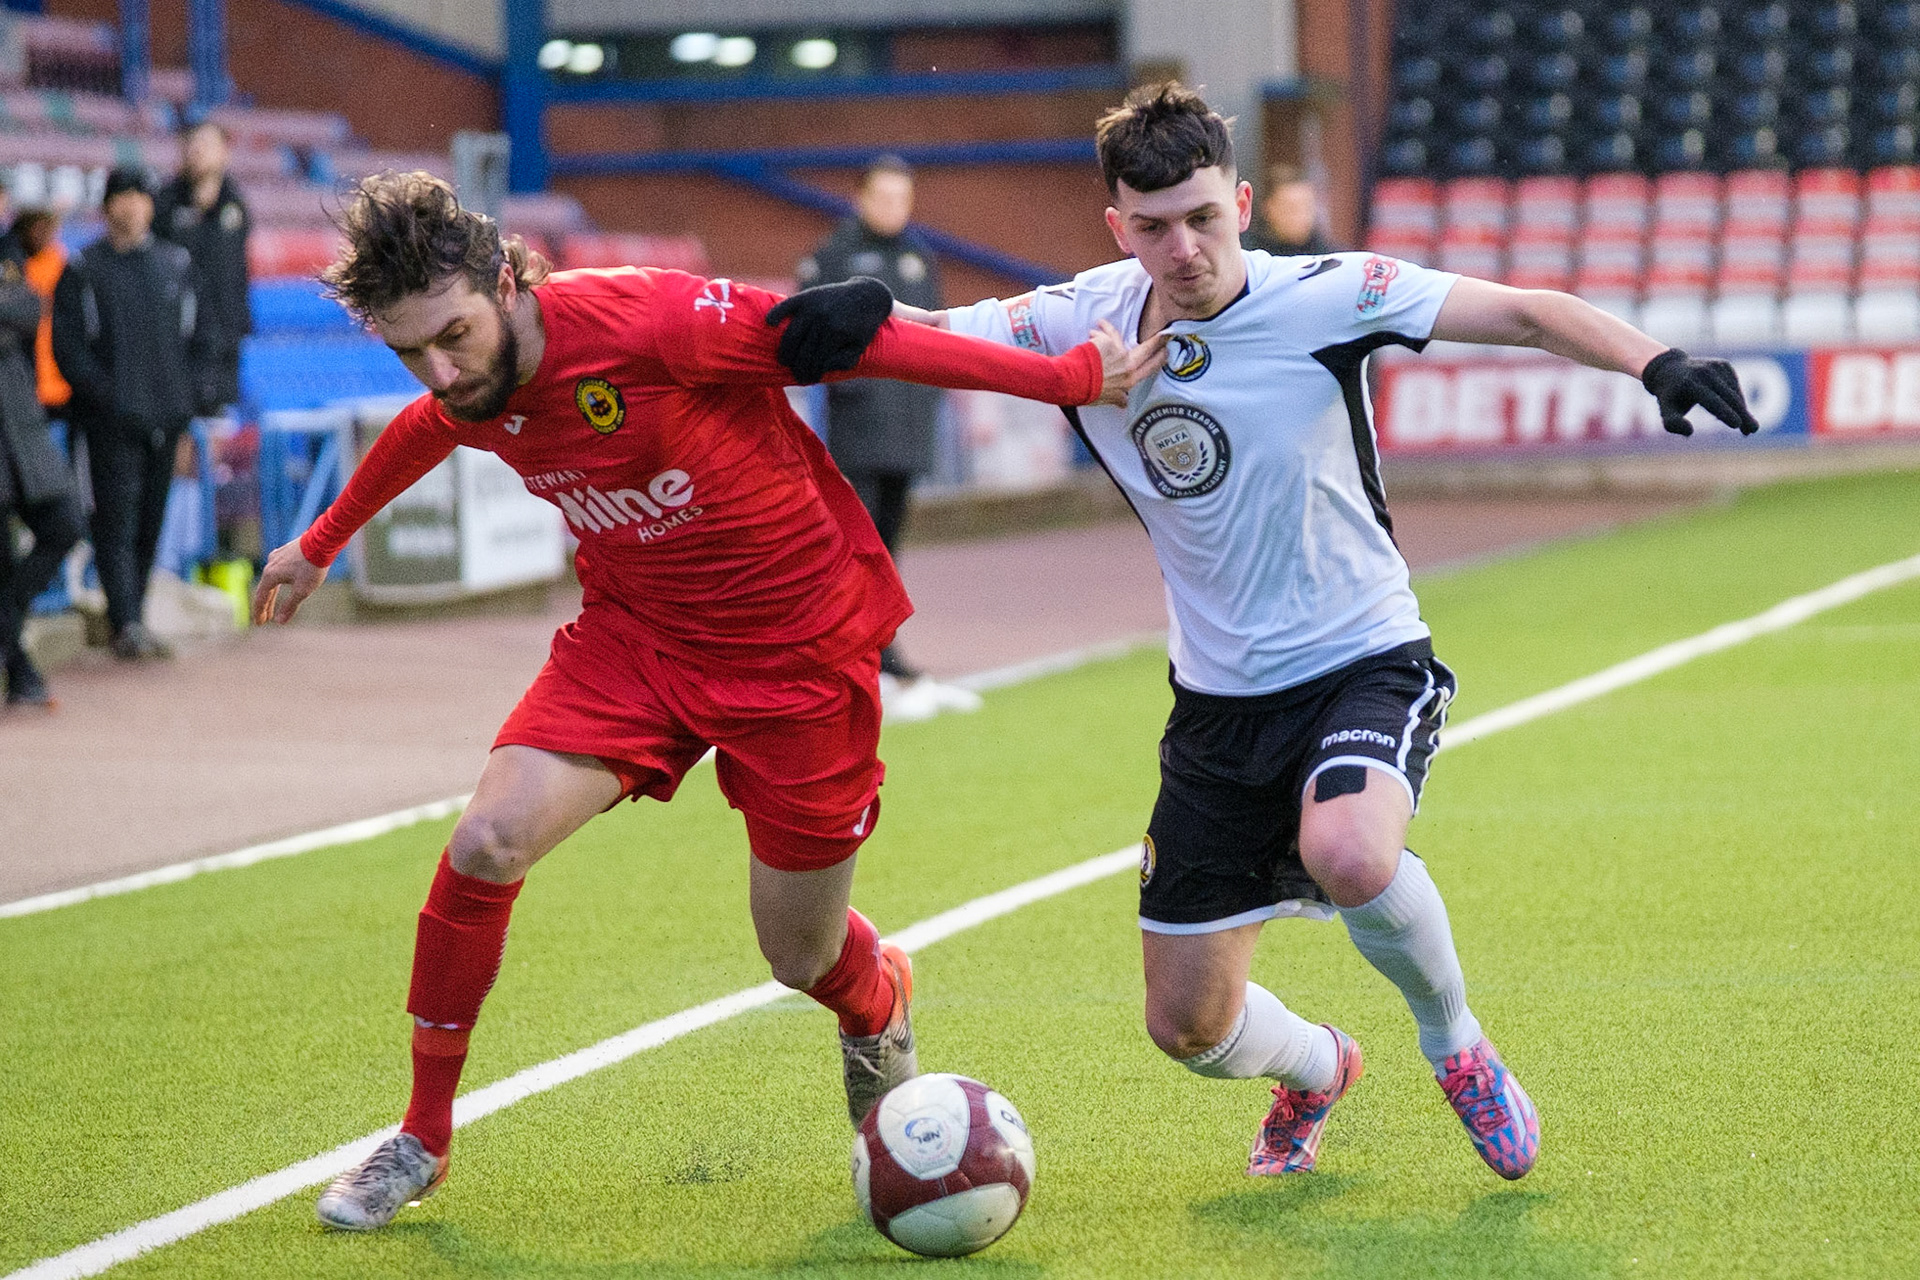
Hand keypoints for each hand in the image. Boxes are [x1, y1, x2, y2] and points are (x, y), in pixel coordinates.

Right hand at [252, 539, 327, 624]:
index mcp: (270, 575)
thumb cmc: (312, 567)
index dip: (259, 612)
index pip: (261, 597)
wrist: (322, 542)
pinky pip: (278, 571)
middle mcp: (270, 565)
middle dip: (265, 606)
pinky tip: (281, 585)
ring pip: (272, 579)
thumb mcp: (302, 591)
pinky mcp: (286, 552)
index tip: (259, 623)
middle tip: (264, 620)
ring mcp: (277, 557)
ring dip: (272, 594)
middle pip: (265, 589)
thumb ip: (289, 606)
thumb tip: (280, 622)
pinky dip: (278, 583)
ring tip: (272, 607)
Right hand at [765, 277, 894, 383]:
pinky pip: (785, 306)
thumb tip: (822, 369)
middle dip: (797, 367)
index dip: (811, 374)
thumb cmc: (863, 326)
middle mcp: (822, 319)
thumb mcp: (859, 347)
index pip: (816, 360)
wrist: (868, 295)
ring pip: (791, 334)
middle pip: (802, 350)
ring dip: (785, 351)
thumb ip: (843, 362)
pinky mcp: (807, 296)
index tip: (808, 381)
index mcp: (836, 333)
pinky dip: (775, 314)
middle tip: (796, 375)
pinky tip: (769, 324)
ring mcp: (813, 306)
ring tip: (784, 361)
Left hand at [1089, 320, 1168, 406]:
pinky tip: (1094, 330)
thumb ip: (1118, 398)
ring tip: (1099, 329)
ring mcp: (1119, 353)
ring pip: (1117, 337)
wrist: (1073, 382)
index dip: (1160, 359)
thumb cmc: (1087, 392)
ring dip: (1107, 333)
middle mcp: (1128, 367)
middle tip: (1164, 335)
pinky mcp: (1108, 342)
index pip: (1150, 368)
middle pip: (1147, 350)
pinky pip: (1106, 332)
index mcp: (1129, 381)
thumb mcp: (1107, 398)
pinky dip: (1099, 331)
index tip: (1166, 353)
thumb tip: (1124, 403)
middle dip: (1158, 341)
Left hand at [1640, 348, 1758, 435]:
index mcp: (1688, 383)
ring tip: (1749, 429)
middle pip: (1727, 396)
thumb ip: (1672, 424)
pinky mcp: (1724, 365)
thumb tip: (1689, 432)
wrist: (1670, 369)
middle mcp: (1704, 372)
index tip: (1737, 424)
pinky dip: (1738, 399)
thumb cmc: (1669, 396)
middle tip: (1754, 430)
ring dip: (1742, 410)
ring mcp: (1715, 366)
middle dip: (1742, 414)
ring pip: (1734, 392)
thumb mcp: (1665, 411)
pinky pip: (1735, 385)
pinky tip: (1738, 413)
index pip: (1710, 400)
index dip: (1724, 412)